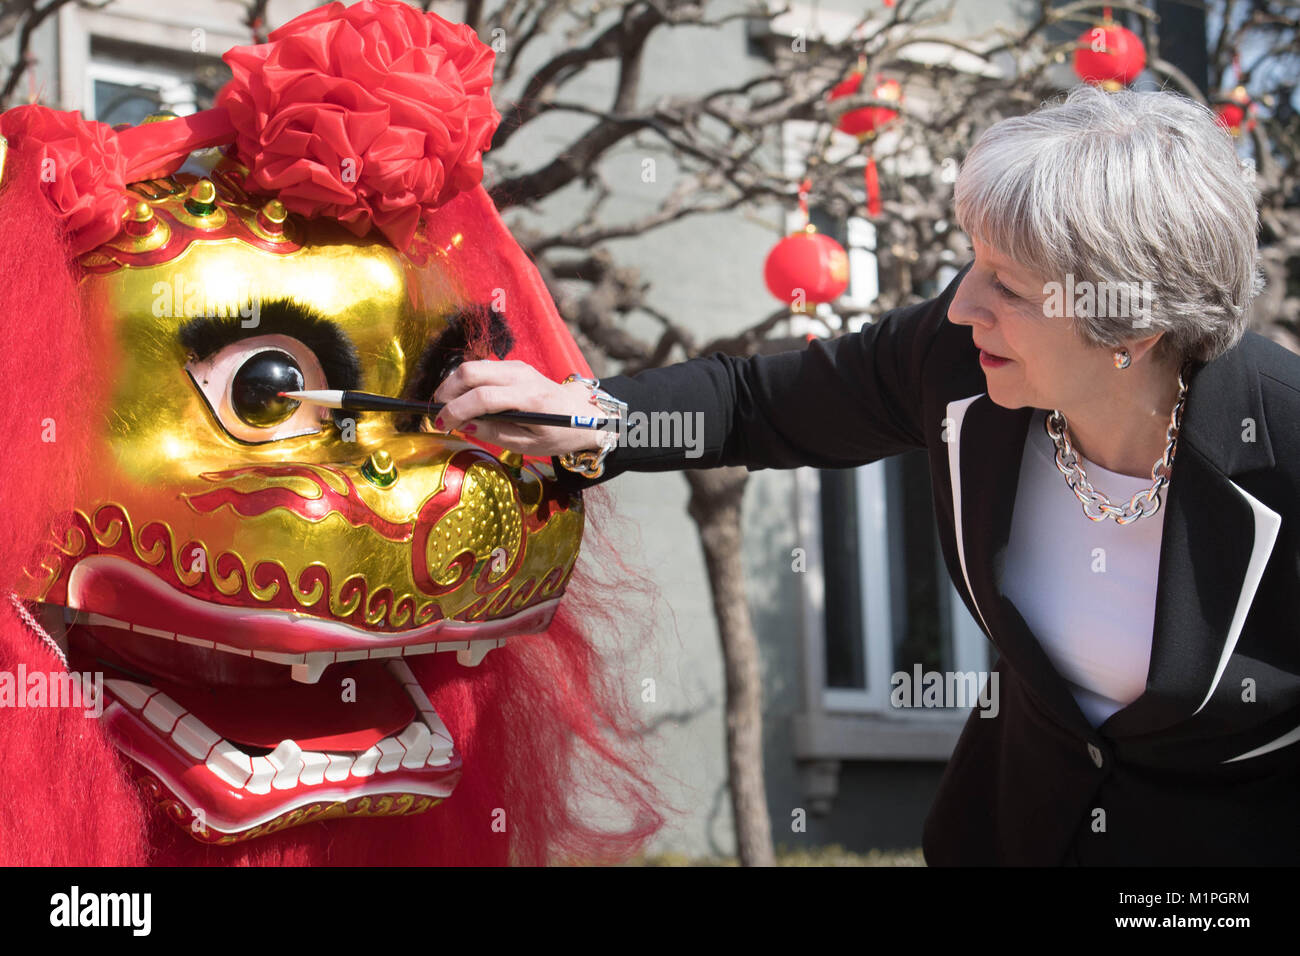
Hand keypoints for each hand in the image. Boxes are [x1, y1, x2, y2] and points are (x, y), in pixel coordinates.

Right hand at [431, 359, 611, 457]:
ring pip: (472, 366)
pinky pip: (481, 368)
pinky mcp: (514, 366)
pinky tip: (462, 399)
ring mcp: (517, 366)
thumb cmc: (559, 433)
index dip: (455, 410)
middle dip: (446, 392)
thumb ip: (495, 434)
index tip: (440, 424)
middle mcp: (521, 375)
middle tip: (437, 413)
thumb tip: (463, 424)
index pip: (482, 398)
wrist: (584, 413)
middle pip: (470, 372)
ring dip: (452, 385)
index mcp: (529, 398)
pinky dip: (465, 382)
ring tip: (445, 407)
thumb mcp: (529, 444)